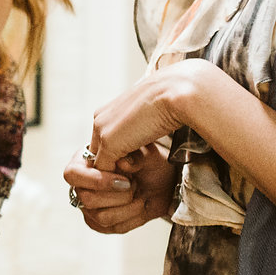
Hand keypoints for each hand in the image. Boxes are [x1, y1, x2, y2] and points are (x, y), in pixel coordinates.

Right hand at [66, 144, 176, 233]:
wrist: (160, 181)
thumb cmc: (147, 163)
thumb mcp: (146, 153)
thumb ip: (134, 156)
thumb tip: (122, 163)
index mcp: (83, 162)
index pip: (72, 174)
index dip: (97, 180)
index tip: (125, 181)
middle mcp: (81, 185)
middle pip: (87, 199)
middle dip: (119, 196)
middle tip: (135, 185)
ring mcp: (88, 207)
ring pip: (102, 217)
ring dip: (129, 207)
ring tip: (139, 194)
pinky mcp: (99, 223)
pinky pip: (114, 227)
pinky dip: (134, 218)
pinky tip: (140, 205)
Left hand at [85, 58, 232, 169]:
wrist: (177, 91)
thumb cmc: (173, 100)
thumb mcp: (149, 116)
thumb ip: (139, 129)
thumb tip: (140, 141)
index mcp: (109, 110)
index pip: (103, 142)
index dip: (118, 157)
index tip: (135, 166)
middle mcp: (100, 118)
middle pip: (98, 153)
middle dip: (113, 168)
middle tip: (133, 176)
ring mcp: (102, 131)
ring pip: (99, 165)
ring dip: (115, 175)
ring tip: (135, 179)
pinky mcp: (109, 143)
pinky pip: (104, 172)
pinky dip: (116, 182)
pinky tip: (132, 183)